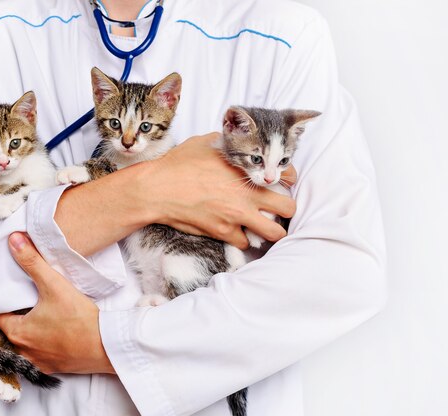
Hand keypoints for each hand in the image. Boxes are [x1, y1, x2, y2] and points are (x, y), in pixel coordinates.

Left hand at [0, 233, 114, 374]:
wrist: (106, 345)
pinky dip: (42, 345)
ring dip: (28, 333)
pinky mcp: (53, 367)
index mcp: (18, 332)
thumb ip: (32, 262)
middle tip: (24, 302)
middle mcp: (23, 351)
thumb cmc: (80, 320)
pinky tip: (53, 333)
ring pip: (24, 345)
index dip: (3, 303)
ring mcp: (38, 362)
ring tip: (38, 316)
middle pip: (10, 330)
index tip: (11, 294)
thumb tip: (14, 241)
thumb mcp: (54, 285)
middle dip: (15, 317)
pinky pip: (39, 356)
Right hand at [140, 132, 296, 248]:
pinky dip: (243, 238)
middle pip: (289, 209)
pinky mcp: (222, 232)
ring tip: (263, 225)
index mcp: (246, 171)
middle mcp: (246, 196)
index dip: (288, 179)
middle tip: (279, 208)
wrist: (158, 189)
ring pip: (273, 233)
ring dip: (270, 229)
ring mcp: (236, 217)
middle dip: (287, 209)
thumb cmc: (179, 165)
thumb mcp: (206, 142)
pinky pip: (245, 243)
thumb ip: (228, 143)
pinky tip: (237, 231)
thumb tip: (235, 140)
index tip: (284, 183)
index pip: (288, 176)